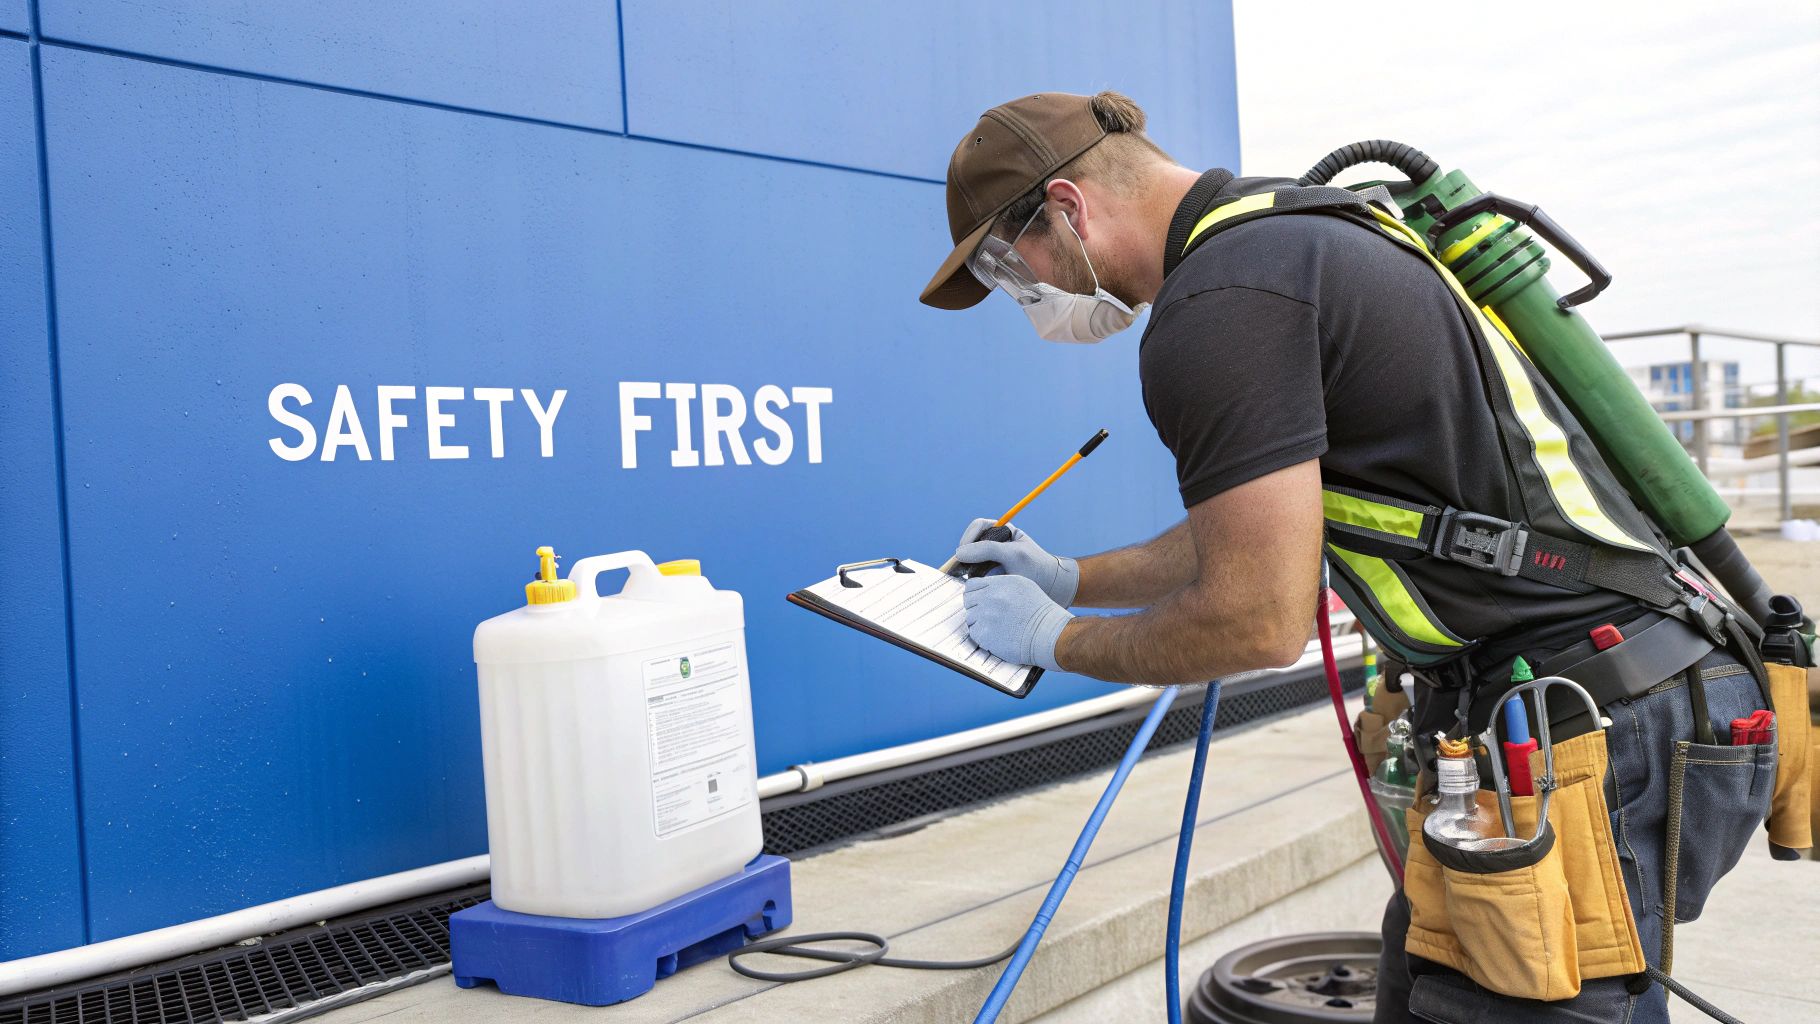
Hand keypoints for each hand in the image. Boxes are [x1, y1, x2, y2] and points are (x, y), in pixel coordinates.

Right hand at [952, 518, 1080, 605]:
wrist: (1054, 589)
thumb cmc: (1037, 568)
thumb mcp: (1013, 555)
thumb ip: (987, 550)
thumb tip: (959, 553)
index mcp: (1003, 532)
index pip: (979, 527)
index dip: (969, 537)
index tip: (963, 552)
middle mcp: (996, 544)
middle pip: (971, 543)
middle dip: (966, 555)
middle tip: (962, 568)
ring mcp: (993, 561)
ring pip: (972, 561)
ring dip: (969, 568)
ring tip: (971, 578)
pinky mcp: (992, 577)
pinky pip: (977, 575)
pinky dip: (975, 580)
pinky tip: (977, 586)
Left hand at [963, 574, 1071, 671]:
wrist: (1049, 634)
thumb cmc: (1041, 613)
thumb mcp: (1024, 587)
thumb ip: (1001, 585)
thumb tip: (984, 589)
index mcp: (1000, 583)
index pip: (972, 585)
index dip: (975, 595)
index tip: (981, 602)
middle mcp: (991, 596)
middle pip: (968, 601)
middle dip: (976, 609)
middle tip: (991, 617)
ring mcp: (986, 615)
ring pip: (970, 618)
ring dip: (980, 624)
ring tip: (998, 628)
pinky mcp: (985, 633)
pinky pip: (974, 633)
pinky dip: (983, 637)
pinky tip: (998, 637)